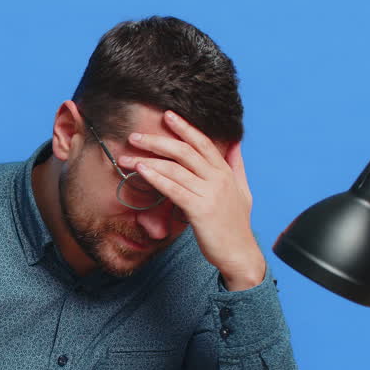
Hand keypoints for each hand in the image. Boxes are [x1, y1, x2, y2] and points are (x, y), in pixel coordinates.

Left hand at [118, 111, 265, 289]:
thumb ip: (236, 165)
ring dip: (148, 160)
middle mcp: (218, 178)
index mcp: (225, 172)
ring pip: (175, 168)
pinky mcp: (200, 209)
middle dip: (157, 141)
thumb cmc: (236, 225)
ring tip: (126, 157)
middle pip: (184, 151)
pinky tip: (141, 171)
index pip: (203, 142)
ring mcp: (210, 193)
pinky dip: (156, 178)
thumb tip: (236, 142)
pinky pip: (174, 189)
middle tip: (135, 136)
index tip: (167, 115)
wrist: (240, 254)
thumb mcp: (242, 190)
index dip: (184, 127)